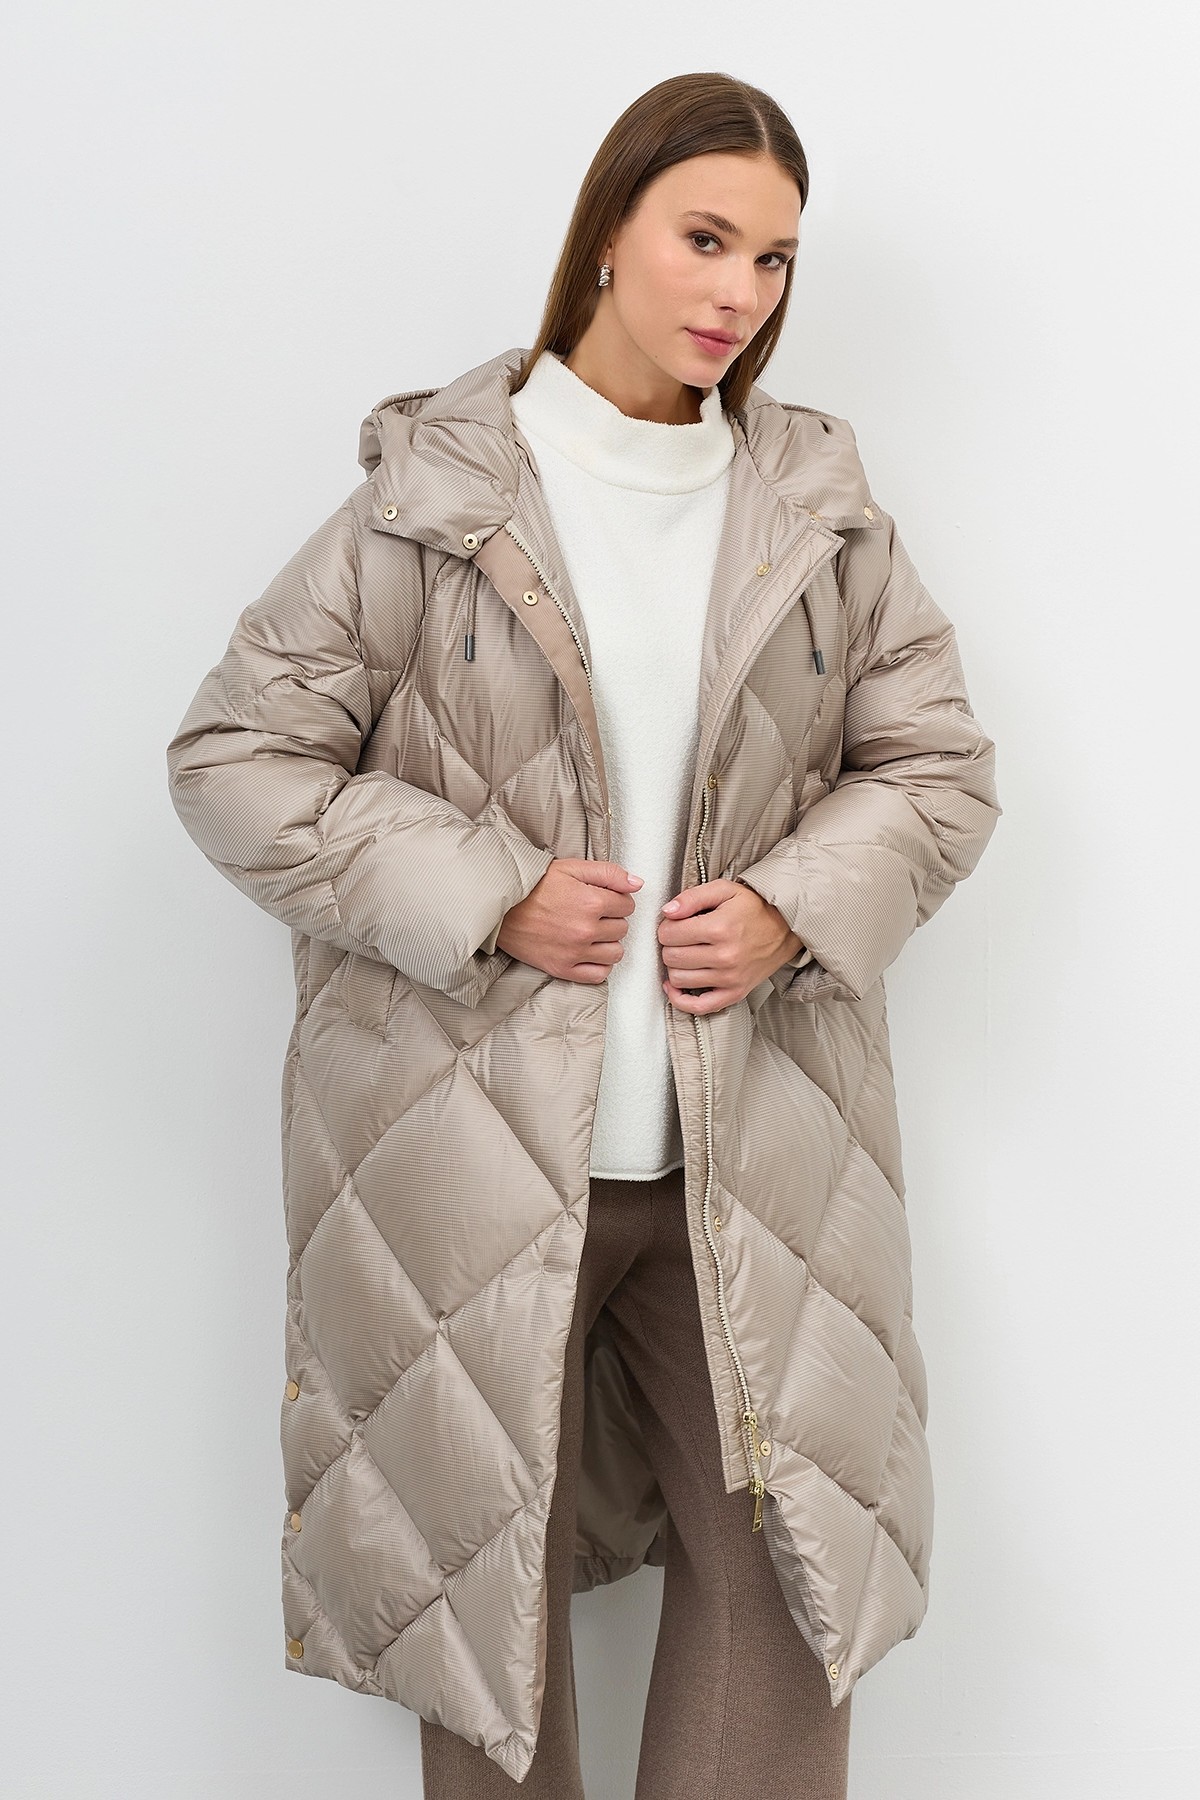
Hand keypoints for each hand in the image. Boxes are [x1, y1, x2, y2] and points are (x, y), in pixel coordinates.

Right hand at [496, 858, 642, 982]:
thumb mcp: (572, 868)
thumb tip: (637, 884)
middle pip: (622, 929)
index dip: (618, 900)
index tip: (604, 898)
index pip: (628, 906)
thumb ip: (609, 873)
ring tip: (592, 933)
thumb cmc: (534, 886)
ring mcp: (575, 953)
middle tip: (594, 913)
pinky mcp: (562, 969)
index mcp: (591, 902)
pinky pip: (598, 975)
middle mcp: (586, 930)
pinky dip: (599, 964)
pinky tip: (589, 952)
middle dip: (613, 919)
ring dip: (609, 942)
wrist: (500, 907)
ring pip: (616, 953)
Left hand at [658, 878, 803, 1013]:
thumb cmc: (754, 908)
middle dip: (669, 946)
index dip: (666, 927)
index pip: (668, 934)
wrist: (786, 928)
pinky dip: (681, 999)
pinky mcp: (735, 993)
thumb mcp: (724, 890)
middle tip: (680, 938)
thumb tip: (667, 911)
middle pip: (671, 957)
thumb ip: (692, 897)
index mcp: (720, 928)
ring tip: (686, 955)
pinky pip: (698, 1007)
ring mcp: (730, 978)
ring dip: (675, 967)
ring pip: (679, 979)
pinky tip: (676, 986)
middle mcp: (724, 956)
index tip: (674, 924)